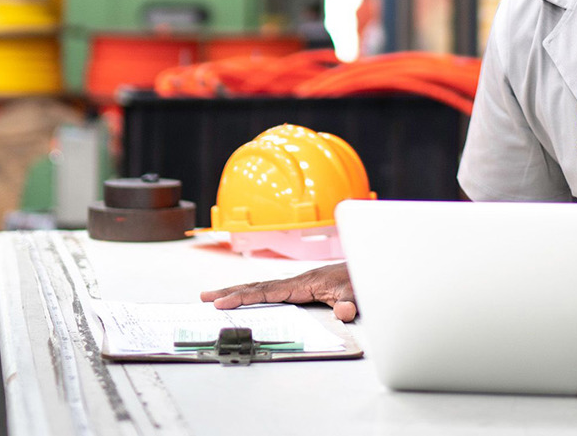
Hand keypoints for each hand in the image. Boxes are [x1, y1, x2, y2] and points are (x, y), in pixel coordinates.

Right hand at [199, 263, 357, 320]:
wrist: (372, 266)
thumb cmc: (363, 279)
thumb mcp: (358, 292)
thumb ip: (350, 302)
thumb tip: (344, 311)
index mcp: (303, 283)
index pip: (266, 291)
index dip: (243, 297)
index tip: (223, 303)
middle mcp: (297, 281)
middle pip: (257, 286)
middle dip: (230, 292)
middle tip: (204, 298)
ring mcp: (298, 283)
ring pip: (262, 287)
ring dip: (238, 291)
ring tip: (214, 297)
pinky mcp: (303, 287)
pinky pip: (272, 291)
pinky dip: (254, 294)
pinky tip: (246, 298)